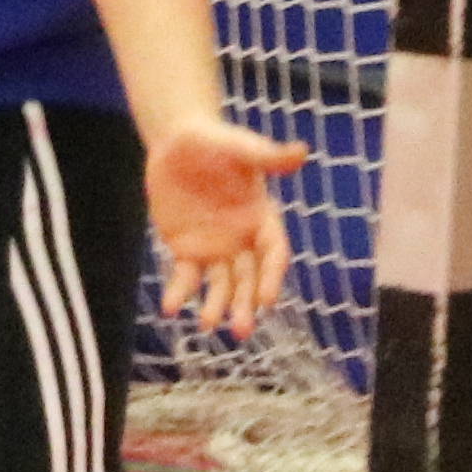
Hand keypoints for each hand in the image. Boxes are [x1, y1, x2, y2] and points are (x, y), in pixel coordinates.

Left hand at [143, 114, 305, 337]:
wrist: (178, 141)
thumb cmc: (216, 140)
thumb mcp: (240, 147)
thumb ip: (267, 156)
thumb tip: (303, 153)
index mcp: (262, 217)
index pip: (273, 253)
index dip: (271, 276)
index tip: (266, 300)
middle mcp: (242, 238)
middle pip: (249, 278)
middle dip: (245, 304)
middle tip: (240, 331)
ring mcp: (214, 247)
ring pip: (220, 284)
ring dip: (216, 305)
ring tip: (206, 324)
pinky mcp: (186, 248)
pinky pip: (185, 276)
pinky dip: (179, 293)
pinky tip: (169, 307)